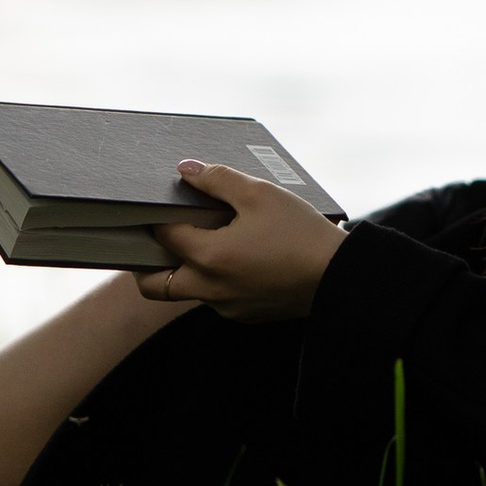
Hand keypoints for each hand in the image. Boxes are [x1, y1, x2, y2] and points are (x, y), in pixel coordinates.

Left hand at [136, 161, 343, 323]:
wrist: (340, 277)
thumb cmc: (301, 232)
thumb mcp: (261, 194)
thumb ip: (218, 180)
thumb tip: (186, 170)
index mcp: (209, 258)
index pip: (164, 236)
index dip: (157, 215)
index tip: (159, 203)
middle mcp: (211, 289)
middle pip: (154, 285)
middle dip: (145, 264)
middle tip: (153, 240)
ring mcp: (228, 307)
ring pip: (187, 292)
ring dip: (184, 270)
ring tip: (203, 241)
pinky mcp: (247, 315)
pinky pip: (216, 299)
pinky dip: (214, 280)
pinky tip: (237, 256)